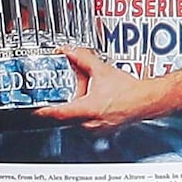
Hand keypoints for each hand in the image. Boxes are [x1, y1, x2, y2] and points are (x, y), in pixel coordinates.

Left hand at [36, 49, 161, 129]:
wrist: (146, 100)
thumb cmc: (130, 91)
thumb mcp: (102, 70)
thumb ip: (83, 59)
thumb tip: (69, 51)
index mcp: (89, 109)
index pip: (59, 113)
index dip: (44, 111)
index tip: (34, 109)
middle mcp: (91, 123)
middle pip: (66, 114)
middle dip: (63, 101)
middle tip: (61, 91)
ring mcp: (96, 129)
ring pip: (76, 118)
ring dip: (75, 106)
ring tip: (84, 94)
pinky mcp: (101, 130)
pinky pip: (86, 122)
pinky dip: (84, 111)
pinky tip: (92, 100)